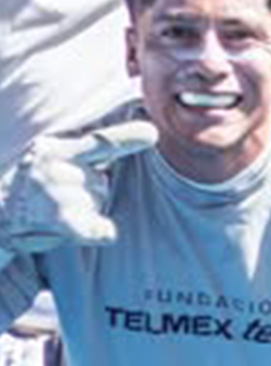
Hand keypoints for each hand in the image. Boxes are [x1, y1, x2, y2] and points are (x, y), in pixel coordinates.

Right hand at [0, 120, 154, 253]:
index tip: (153, 134)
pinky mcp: (60, 219)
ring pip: (97, 203)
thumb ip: (82, 153)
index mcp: (51, 150)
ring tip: (49, 215)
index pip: (97, 143)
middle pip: (100, 183)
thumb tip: (141, 135)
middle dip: (86, 194)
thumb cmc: (23, 191)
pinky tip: (93, 231)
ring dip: (81, 213)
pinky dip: (101, 231)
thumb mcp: (45, 160)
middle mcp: (54, 167)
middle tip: (52, 202)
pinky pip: (99, 228)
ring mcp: (56, 193)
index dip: (127, 139)